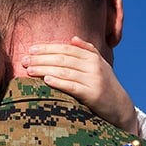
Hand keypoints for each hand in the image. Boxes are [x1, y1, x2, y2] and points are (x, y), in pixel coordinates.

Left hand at [21, 36, 138, 134]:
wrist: (120, 107)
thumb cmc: (104, 85)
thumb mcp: (100, 65)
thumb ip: (87, 50)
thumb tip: (73, 38)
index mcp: (93, 57)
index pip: (66, 49)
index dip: (48, 48)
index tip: (31, 49)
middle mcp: (94, 66)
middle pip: (63, 59)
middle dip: (41, 58)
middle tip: (24, 60)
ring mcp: (94, 80)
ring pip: (65, 71)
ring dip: (45, 69)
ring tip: (29, 70)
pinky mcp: (93, 95)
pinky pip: (73, 87)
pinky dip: (59, 82)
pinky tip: (46, 80)